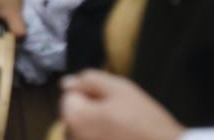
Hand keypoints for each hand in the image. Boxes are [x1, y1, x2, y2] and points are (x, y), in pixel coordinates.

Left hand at [59, 71, 183, 139]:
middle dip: (92, 113)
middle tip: (121, 118)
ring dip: (98, 129)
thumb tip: (67, 83)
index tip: (113, 103)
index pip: (69, 96)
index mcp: (74, 117)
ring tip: (125, 132)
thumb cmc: (146, 122)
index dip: (91, 94)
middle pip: (75, 116)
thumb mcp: (120, 89)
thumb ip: (89, 80)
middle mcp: (73, 138)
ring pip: (84, 132)